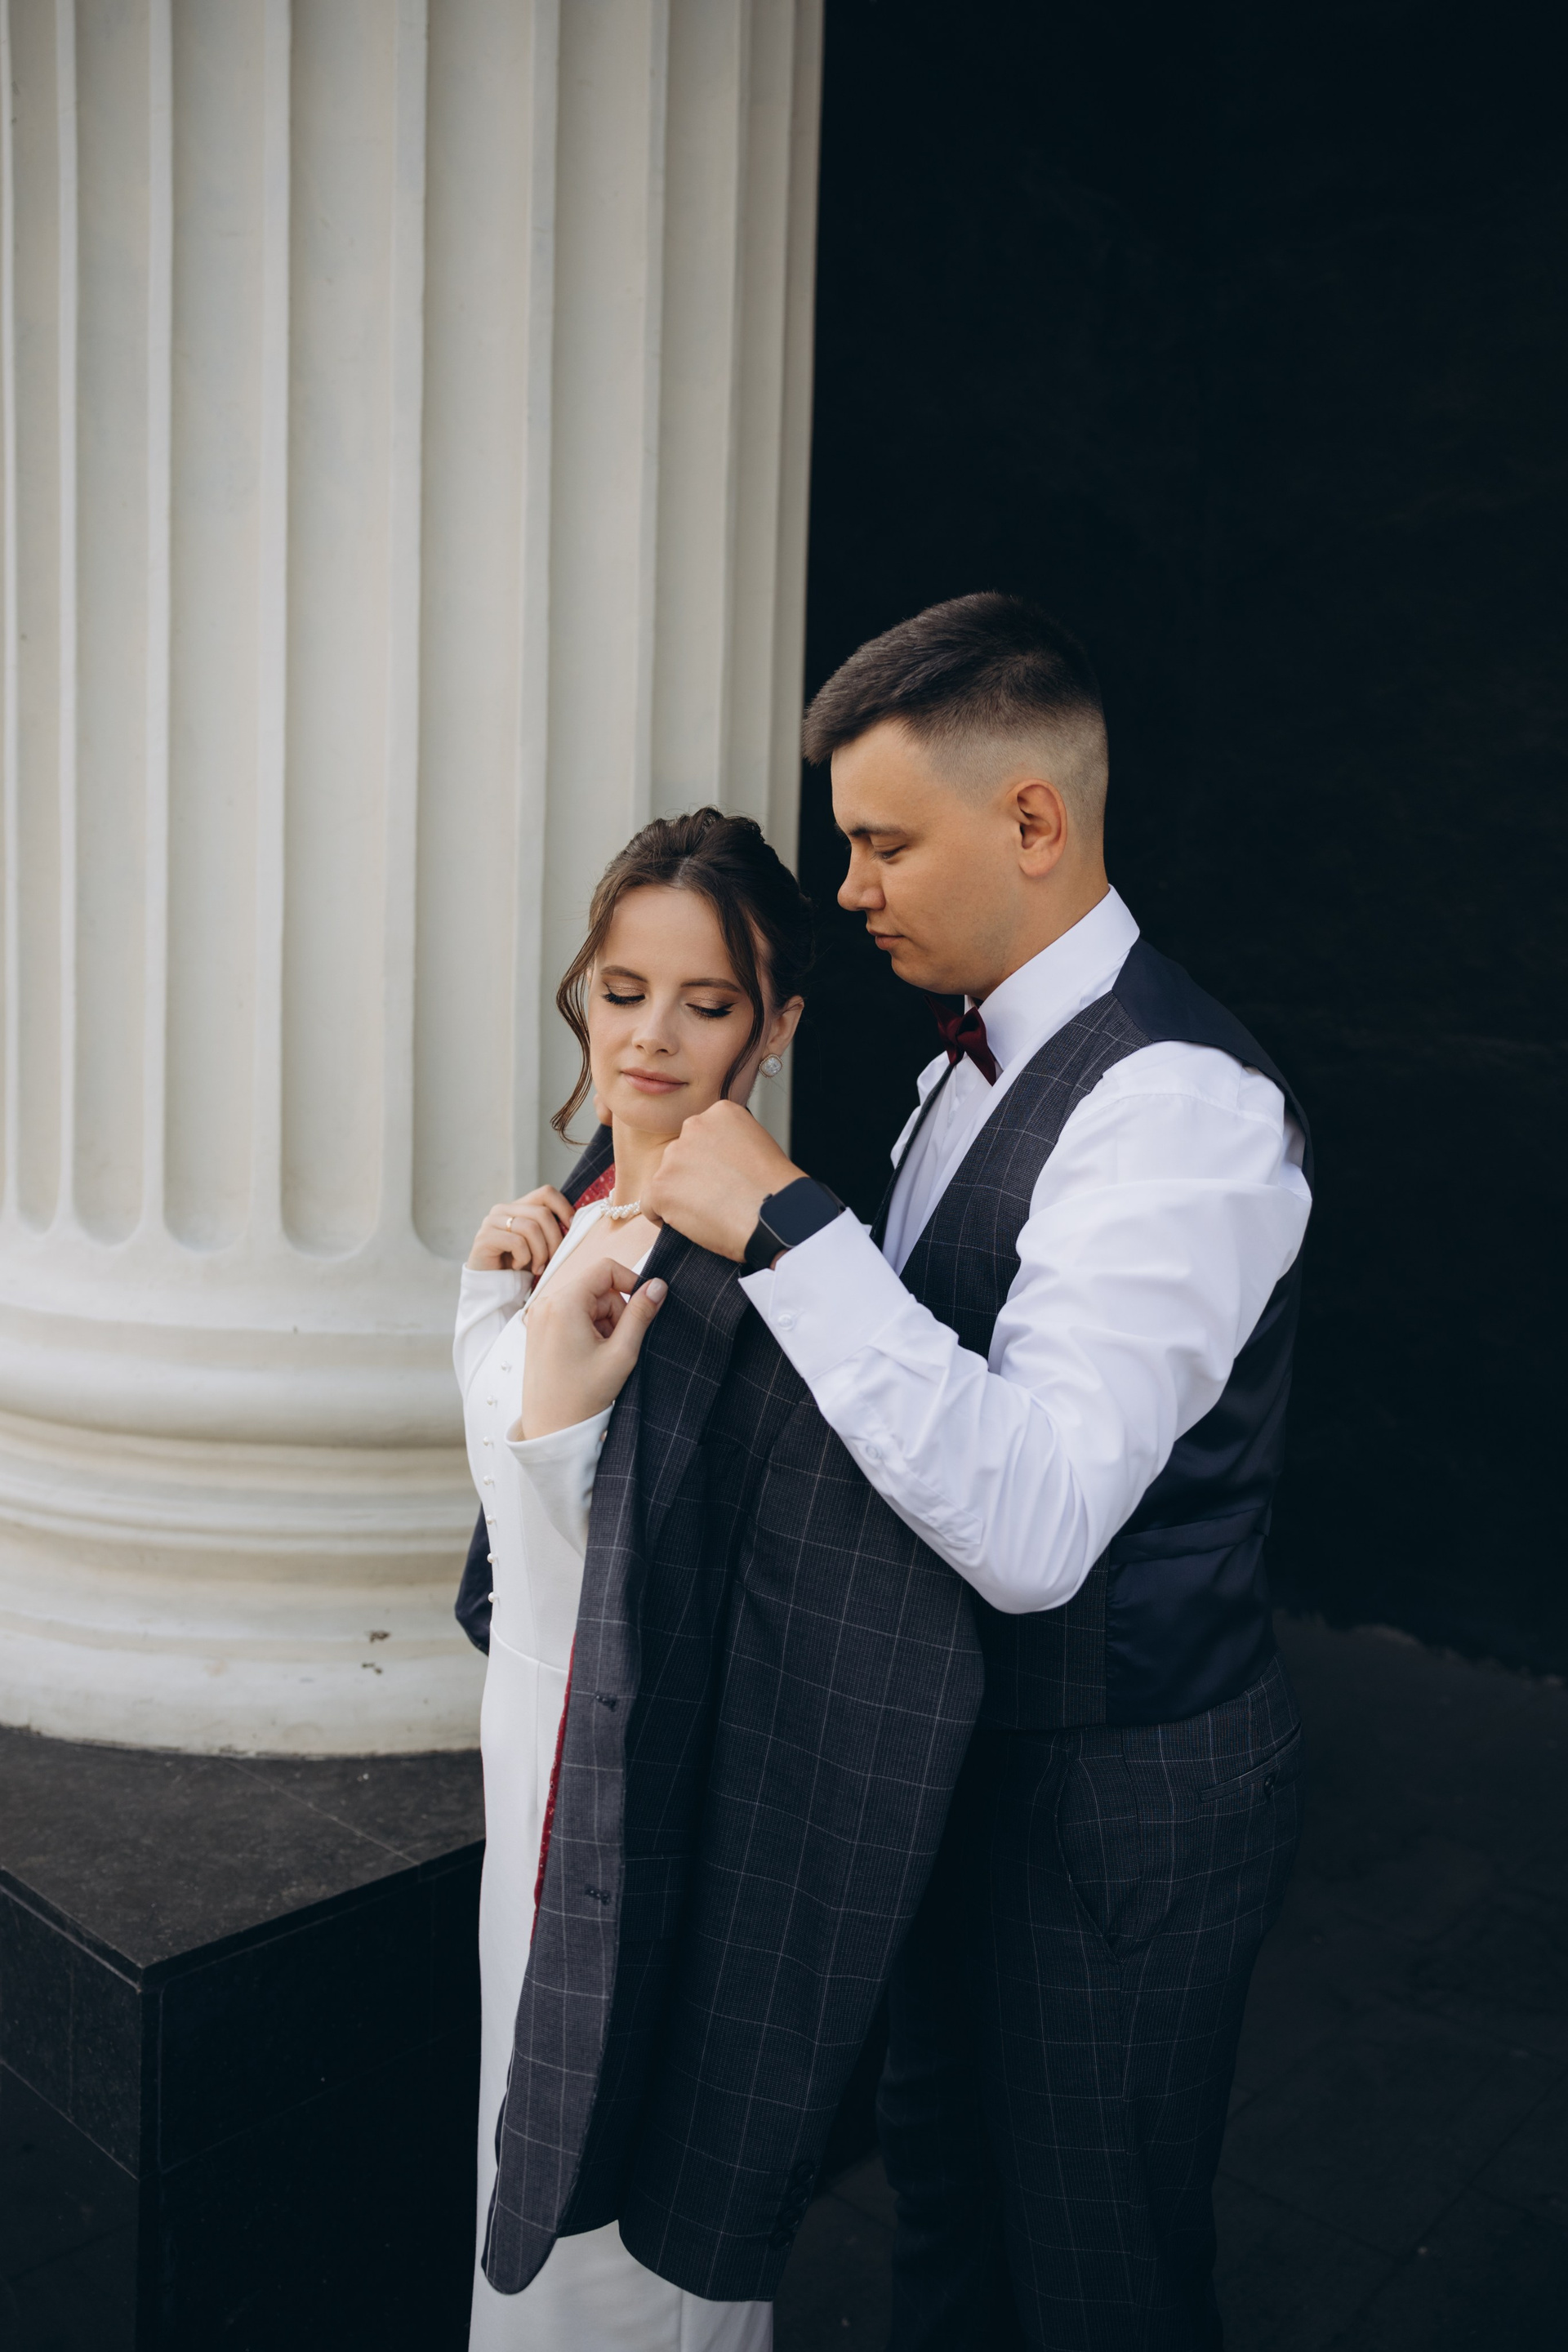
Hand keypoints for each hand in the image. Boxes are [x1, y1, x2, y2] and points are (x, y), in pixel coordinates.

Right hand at [467, 1186, 574, 1275]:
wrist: (493, 1285)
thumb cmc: (520, 1264)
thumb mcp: (540, 1244)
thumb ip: (551, 1229)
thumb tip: (575, 1221)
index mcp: (518, 1206)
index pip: (546, 1193)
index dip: (563, 1207)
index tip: (571, 1228)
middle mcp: (503, 1209)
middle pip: (542, 1213)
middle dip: (554, 1240)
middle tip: (553, 1260)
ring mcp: (492, 1222)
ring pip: (531, 1228)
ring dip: (540, 1253)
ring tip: (537, 1268)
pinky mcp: (485, 1237)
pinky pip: (517, 1243)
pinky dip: (524, 1259)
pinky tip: (517, 1267)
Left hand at [515, 1253, 667, 1438]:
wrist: (551, 1428)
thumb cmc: (583, 1396)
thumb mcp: (621, 1353)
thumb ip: (641, 1314)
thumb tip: (657, 1285)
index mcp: (564, 1303)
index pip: (606, 1269)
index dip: (631, 1282)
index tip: (645, 1305)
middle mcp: (546, 1304)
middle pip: (597, 1288)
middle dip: (616, 1312)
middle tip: (618, 1346)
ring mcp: (539, 1317)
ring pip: (587, 1303)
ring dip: (603, 1324)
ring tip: (602, 1356)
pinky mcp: (538, 1329)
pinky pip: (572, 1315)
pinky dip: (588, 1330)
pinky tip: (589, 1357)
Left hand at [642, 1100, 803, 1262]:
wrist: (775, 1215)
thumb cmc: (775, 1189)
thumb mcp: (758, 1144)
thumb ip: (729, 1143)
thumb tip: (713, 1162)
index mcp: (719, 1112)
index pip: (701, 1138)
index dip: (711, 1164)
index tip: (726, 1179)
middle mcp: (693, 1126)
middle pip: (681, 1156)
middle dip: (693, 1177)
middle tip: (718, 1198)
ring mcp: (674, 1156)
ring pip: (666, 1180)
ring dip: (681, 1197)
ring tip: (711, 1213)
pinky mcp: (660, 1186)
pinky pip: (651, 1205)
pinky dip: (665, 1218)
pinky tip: (692, 1224)